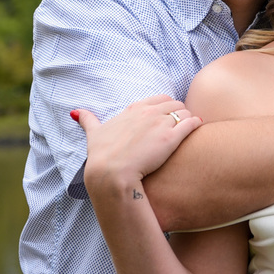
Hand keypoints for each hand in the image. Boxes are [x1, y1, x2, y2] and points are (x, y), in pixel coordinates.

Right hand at [77, 95, 202, 191]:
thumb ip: (88, 120)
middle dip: (179, 112)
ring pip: (184, 111)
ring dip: (188, 118)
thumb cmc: (102, 156)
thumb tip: (75, 112)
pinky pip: (191, 123)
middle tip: (181, 124)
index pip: (159, 99)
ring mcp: (161, 123)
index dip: (165, 107)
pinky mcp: (172, 138)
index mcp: (134, 110)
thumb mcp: (94, 134)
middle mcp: (149, 112)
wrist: (111, 174)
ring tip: (190, 127)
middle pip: (174, 103)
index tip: (167, 117)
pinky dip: (196, 124)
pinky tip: (198, 128)